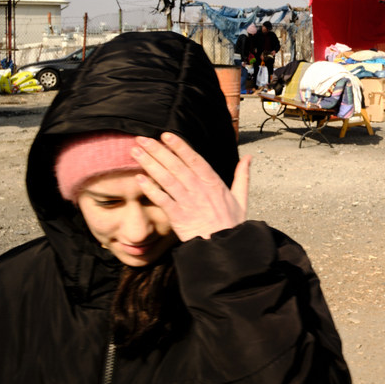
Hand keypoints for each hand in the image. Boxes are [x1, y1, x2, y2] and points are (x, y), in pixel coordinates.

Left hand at [131, 133, 251, 241]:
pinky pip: (163, 200)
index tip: (166, 135)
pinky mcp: (179, 217)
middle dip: (158, 150)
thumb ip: (242, 175)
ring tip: (136, 153)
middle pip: (176, 166)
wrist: (224, 248)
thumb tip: (248, 158)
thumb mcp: (241, 198)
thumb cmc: (232, 224)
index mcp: (214, 183)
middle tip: (141, 139)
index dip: (180, 146)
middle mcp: (200, 190)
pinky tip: (139, 179)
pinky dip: (151, 190)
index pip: (195, 159)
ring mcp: (188, 203)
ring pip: (167, 179)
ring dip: (150, 164)